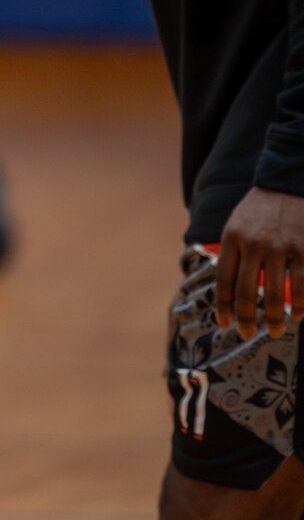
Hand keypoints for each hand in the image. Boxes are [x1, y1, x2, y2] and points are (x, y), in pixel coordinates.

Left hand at [216, 186, 303, 338]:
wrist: (285, 185)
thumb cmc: (257, 211)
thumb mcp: (234, 226)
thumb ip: (231, 255)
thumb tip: (228, 290)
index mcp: (231, 240)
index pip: (223, 281)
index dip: (223, 307)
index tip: (225, 323)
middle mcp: (252, 245)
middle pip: (245, 292)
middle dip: (247, 318)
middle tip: (248, 334)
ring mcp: (279, 248)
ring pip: (274, 294)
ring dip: (274, 318)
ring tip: (275, 330)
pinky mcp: (302, 250)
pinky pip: (301, 285)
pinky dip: (300, 304)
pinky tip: (299, 315)